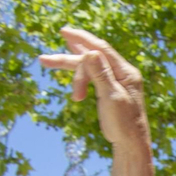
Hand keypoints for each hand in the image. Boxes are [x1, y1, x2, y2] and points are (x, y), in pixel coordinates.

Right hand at [39, 27, 150, 148]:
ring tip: (45, 61)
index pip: (101, 49)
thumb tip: (91, 52)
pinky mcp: (110, 88)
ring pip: (88, 66)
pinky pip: (92, 73)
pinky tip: (70, 64)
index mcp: (126, 73)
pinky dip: (79, 73)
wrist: (131, 144)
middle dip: (68, 58)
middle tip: (45, 58)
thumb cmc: (124, 124)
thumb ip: (101, 75)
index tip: (63, 31)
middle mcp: (122, 73)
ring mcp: (116, 80)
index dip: (82, 39)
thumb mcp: (112, 98)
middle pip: (91, 58)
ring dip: (69, 67)